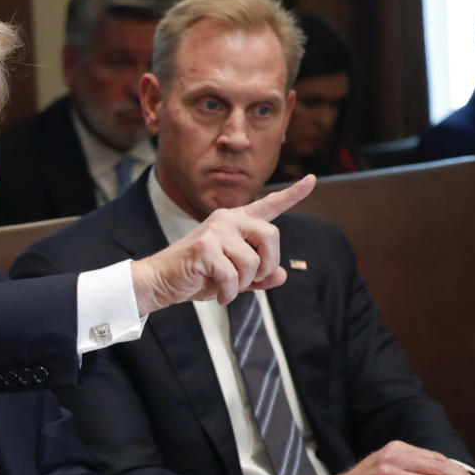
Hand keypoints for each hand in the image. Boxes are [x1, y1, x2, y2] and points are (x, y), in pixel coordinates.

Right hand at [131, 174, 315, 314]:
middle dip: (267, 264)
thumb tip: (281, 275)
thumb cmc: (196, 276)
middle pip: (271, 235)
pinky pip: (232, 276)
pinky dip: (228, 293)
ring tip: (227, 287)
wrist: (161, 281)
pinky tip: (218, 294)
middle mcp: (227, 219)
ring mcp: (215, 231)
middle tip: (251, 280)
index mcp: (236, 222)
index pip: (269, 206)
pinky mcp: (204, 247)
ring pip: (253, 261)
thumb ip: (259, 276)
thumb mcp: (234, 277)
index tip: (313, 179)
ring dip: (243, 283)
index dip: (293, 194)